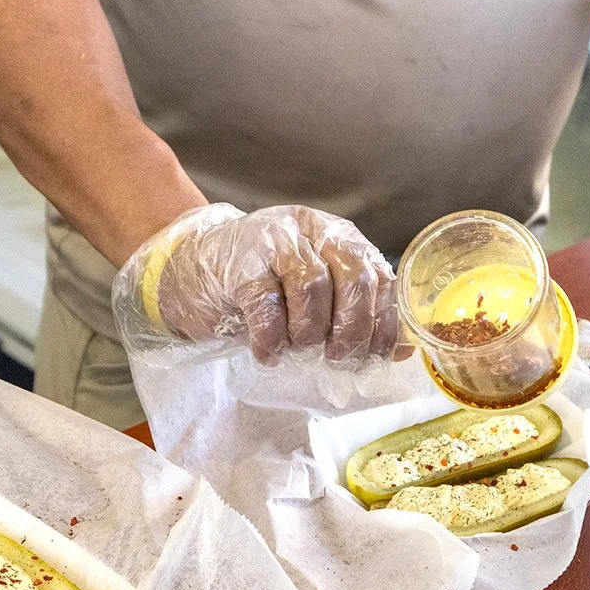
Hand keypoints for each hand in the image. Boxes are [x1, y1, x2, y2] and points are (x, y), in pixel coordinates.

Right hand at [120, 204, 398, 367]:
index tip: (371, 356)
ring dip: (308, 333)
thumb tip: (401, 350)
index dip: (381, 321)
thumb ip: (354, 315)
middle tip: (336, 359)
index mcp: (336, 235)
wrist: (188, 267)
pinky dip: (271, 339)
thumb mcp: (311, 295)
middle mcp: (309, 230)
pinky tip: (268, 353)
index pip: (378, 275)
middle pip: (352, 278)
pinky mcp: (240, 264)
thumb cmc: (256, 285)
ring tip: (296, 350)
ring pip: (312, 288)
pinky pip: (266, 306)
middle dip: (351, 330)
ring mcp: (273, 241)